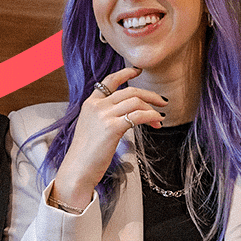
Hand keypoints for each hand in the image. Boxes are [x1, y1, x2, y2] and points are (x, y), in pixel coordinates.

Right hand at [49, 67, 167, 210]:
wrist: (77, 169)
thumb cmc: (87, 154)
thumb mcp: (91, 128)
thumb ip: (104, 116)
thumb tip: (128, 115)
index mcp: (90, 103)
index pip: (110, 81)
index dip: (125, 73)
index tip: (138, 71)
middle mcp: (96, 106)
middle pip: (129, 91)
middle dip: (150, 95)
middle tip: (162, 102)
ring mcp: (103, 116)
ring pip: (135, 101)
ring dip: (152, 108)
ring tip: (160, 118)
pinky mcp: (112, 128)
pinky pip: (138, 116)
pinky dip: (151, 117)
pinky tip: (156, 123)